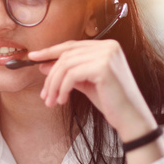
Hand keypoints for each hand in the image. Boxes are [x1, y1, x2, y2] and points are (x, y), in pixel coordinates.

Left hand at [29, 39, 156, 139]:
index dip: (49, 51)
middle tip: (44, 95)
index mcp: (106, 46)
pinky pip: (72, 75)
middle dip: (51, 76)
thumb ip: (67, 72)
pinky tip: (62, 100)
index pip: (71, 45)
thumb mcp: (85, 83)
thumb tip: (43, 66)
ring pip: (66, 66)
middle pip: (66, 56)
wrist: (130, 118)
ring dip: (54, 85)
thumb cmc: (111, 101)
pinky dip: (63, 88)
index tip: (33, 58)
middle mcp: (107, 46)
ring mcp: (107, 55)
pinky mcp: (103, 67)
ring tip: (52, 101)